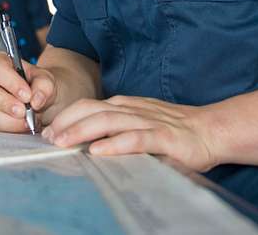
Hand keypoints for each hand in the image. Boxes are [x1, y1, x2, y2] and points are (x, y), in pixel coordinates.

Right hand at [0, 51, 56, 132]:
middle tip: (23, 111)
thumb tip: (36, 99)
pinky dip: (10, 130)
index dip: (11, 82)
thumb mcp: (46, 80)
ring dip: (10, 121)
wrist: (40, 101)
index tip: (26, 95)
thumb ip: (44, 85)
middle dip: (4, 104)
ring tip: (28, 120)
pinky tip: (22, 125)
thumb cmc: (37, 85)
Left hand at [41, 95, 218, 171]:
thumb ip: (116, 128)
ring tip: (63, 142)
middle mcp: (132, 110)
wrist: (210, 130)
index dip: (65, 116)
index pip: (87, 105)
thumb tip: (84, 142)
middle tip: (48, 138)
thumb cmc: (172, 130)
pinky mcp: (163, 137)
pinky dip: (115, 144)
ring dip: (82, 131)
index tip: (47, 132)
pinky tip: (99, 152)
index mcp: (124, 106)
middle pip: (91, 109)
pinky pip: (136, 138)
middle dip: (66, 122)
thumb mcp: (139, 124)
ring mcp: (147, 121)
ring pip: (108, 121)